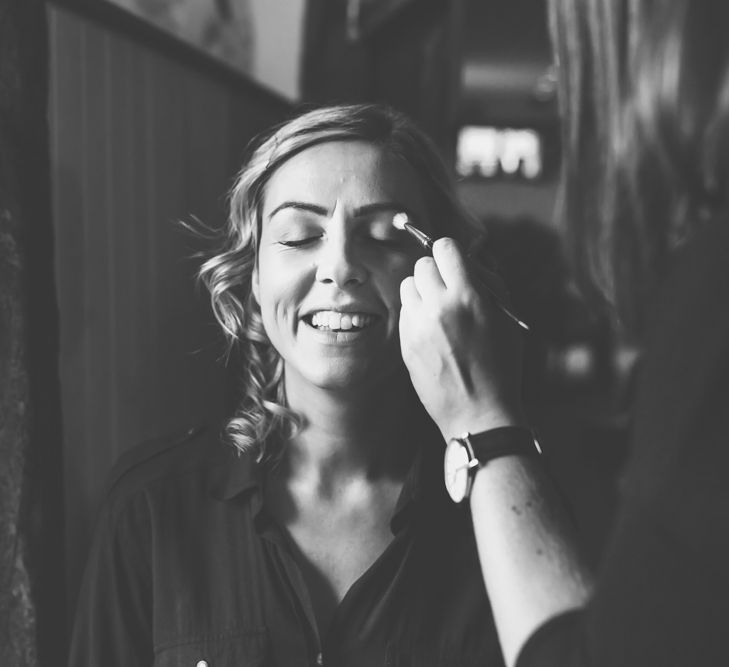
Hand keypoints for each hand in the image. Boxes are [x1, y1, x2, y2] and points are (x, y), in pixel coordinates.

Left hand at [399, 238, 526, 439]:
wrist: (479, 412)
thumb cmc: (501, 366)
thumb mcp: (506, 319)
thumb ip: (487, 286)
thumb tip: (468, 263)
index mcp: (467, 296)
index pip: (444, 247)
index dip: (452, 254)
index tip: (457, 265)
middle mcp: (437, 306)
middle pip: (422, 264)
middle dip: (437, 272)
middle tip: (449, 289)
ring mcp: (416, 325)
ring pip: (407, 285)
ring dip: (422, 291)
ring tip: (438, 309)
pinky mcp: (404, 343)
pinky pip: (404, 311)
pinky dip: (415, 313)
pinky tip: (431, 330)